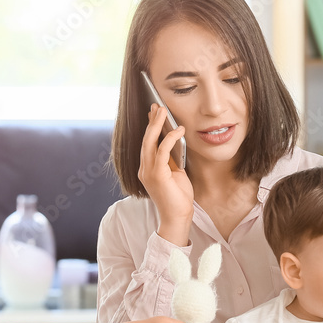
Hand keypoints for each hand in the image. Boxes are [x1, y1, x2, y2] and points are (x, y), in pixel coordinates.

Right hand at [138, 105, 193, 245]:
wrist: (178, 217)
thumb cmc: (178, 197)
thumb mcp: (175, 174)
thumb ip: (171, 159)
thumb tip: (174, 141)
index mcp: (147, 169)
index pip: (147, 144)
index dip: (150, 127)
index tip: (154, 113)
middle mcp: (144, 169)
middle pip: (145, 140)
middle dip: (151, 121)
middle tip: (156, 106)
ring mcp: (148, 172)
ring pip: (150, 143)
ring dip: (157, 125)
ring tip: (163, 111)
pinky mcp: (157, 175)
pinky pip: (162, 151)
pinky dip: (170, 138)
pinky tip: (179, 130)